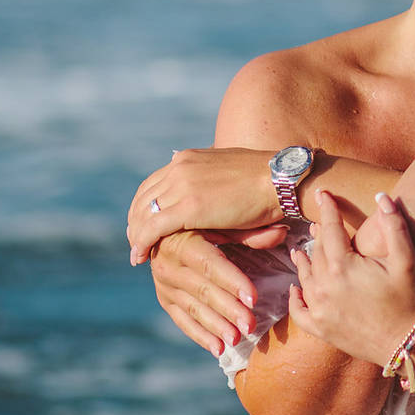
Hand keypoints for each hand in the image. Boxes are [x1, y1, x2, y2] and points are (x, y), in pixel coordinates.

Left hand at [128, 147, 277, 263]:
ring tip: (137, 252)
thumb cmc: (264, 181)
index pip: (153, 182)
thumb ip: (209, 178)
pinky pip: (154, 227)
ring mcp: (182, 186)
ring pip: (144, 213)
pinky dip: (142, 242)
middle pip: (144, 197)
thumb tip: (205, 190)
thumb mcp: (228, 173)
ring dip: (137, 234)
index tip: (143, 221)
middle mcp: (180, 167)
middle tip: (135, 240)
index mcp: (188, 158)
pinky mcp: (189, 207)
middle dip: (136, 220)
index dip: (144, 204)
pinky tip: (140, 256)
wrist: (280, 179)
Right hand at [150, 228, 283, 350]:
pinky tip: (218, 349)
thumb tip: (282, 232)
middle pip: (203, 291)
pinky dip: (200, 336)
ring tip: (236, 340)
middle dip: (228, 310)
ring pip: (193, 309)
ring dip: (216, 326)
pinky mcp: (165, 300)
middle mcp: (169, 265)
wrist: (160, 233)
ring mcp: (164, 285)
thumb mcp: (219, 223)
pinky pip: (182, 321)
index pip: (210, 265)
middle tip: (250, 326)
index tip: (253, 299)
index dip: (232, 282)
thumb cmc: (200, 225)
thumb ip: (248, 233)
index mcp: (184, 242)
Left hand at [289, 191, 414, 367]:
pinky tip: (295, 289)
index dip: (328, 208)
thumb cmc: (411, 300)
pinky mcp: (320, 329)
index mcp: (343, 266)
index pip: (330, 229)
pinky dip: (294, 298)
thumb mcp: (407, 260)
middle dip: (319, 234)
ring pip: (305, 277)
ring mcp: (319, 309)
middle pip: (317, 252)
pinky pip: (299, 311)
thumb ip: (393, 225)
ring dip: (303, 261)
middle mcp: (324, 286)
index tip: (323, 193)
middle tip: (319, 222)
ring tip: (301, 250)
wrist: (410, 346)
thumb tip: (382, 196)